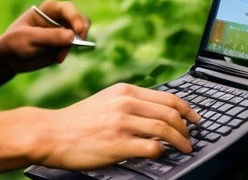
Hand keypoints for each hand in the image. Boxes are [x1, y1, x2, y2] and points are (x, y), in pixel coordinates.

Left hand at [0, 0, 90, 74]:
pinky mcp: (64, 43)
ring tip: (59, 56)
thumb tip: (72, 36)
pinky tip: (58, 59)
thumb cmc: (15, 42)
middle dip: (80, 32)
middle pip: (80, 19)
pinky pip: (75, 45)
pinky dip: (70, 52)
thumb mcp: (29, 38)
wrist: (10, 58)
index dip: (75, 18)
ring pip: (80, 32)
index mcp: (49, 9)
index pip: (68, 9)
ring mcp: (63, 30)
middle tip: (75, 44)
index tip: (77, 31)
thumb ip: (50, 36)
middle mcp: (59, 17)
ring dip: (75, 44)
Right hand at [34, 83, 199, 169]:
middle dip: (187, 127)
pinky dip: (162, 152)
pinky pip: (152, 147)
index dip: (187, 109)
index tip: (195, 118)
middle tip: (191, 137)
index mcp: (125, 91)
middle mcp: (125, 103)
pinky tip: (162, 155)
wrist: (52, 133)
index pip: (167, 98)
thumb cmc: (77, 121)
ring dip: (180, 141)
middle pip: (170, 113)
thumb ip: (129, 103)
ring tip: (185, 149)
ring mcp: (122, 123)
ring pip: (165, 129)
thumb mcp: (105, 101)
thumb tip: (155, 113)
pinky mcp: (118, 144)